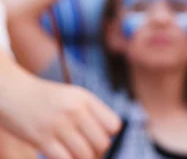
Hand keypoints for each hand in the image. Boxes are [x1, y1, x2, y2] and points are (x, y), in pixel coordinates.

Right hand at [0, 74, 120, 158]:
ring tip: (73, 155)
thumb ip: (91, 111)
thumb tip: (108, 135)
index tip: (96, 137)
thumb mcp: (73, 96)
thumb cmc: (46, 98)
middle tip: (85, 151)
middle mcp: (75, 110)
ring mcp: (59, 125)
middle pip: (102, 143)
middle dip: (96, 152)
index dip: (108, 136)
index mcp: (86, 99)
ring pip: (85, 154)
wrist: (14, 92)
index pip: (114, 125)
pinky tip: (62, 156)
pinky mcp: (41, 138)